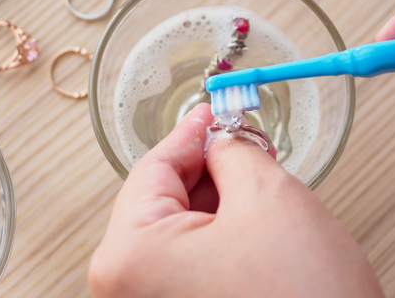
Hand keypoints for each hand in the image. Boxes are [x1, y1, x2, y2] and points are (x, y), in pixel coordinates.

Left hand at [89, 104, 383, 297]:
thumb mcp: (268, 196)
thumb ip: (234, 151)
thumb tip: (222, 138)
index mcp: (129, 256)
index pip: (152, 169)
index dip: (190, 133)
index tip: (211, 114)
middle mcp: (126, 290)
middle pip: (160, 202)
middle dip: (205, 169)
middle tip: (240, 144)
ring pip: (176, 232)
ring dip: (213, 202)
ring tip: (254, 186)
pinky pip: (187, 263)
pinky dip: (216, 236)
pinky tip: (249, 224)